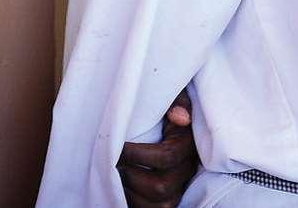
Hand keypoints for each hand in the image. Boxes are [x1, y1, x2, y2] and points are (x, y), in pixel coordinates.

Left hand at [115, 92, 198, 207]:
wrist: (157, 131)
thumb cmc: (161, 110)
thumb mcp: (171, 100)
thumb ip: (176, 102)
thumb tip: (178, 116)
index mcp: (187, 146)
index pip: (166, 157)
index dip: (137, 154)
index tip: (116, 146)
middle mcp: (185, 173)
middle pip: (160, 186)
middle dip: (130, 175)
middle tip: (109, 162)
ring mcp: (175, 191)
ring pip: (153, 204)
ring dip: (126, 190)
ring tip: (110, 173)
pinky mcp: (163, 203)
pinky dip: (127, 201)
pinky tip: (114, 185)